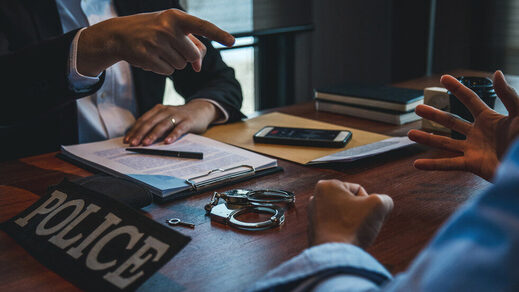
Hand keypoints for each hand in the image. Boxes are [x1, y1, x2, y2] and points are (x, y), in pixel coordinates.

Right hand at [77, 9, 233, 75]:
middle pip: (193, 55)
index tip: (232, 41)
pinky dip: (163, 68)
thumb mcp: (172, 30)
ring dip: (174, 62)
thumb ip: (191, 45)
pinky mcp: (147, 57)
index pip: (202, 26)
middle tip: (171, 47)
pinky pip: (168, 72)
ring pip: (181, 65)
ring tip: (159, 50)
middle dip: (187, 56)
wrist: (120, 34)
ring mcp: (156, 43)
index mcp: (176, 17)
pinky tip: (152, 57)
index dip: (218, 34)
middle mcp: (167, 28)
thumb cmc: (153, 30)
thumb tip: (198, 66)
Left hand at [124, 100, 220, 145]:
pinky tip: (167, 142)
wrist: (200, 109)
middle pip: (150, 122)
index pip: (143, 120)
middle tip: (133, 143)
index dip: (134, 130)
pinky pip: (179, 129)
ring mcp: (177, 115)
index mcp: (158, 109)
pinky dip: (173, 135)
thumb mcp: (166, 117)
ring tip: (146, 143)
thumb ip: (155, 124)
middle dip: (140, 133)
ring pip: (163, 125)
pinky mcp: (188, 121)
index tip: (127, 140)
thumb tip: (139, 138)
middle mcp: (166, 111)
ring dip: (153, 135)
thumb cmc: (180, 117)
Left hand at [308, 180, 392, 247]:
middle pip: (350, 203)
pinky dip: (343, 233)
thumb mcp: (378, 205)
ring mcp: (313, 215)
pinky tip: (344, 240)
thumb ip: (385, 199)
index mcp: (326, 186)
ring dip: (352, 223)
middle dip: (359, 213)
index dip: (368, 204)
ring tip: (351, 233)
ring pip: (344, 216)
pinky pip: (336, 229)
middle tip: (359, 225)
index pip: (359, 191)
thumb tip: (384, 204)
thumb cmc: (353, 227)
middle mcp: (315, 198)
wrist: (336, 255)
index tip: (363, 216)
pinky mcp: (314, 231)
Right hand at [408, 71, 518, 180]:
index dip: (457, 88)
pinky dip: (432, 165)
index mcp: (490, 119)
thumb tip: (495, 73)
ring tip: (410, 134)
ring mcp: (474, 150)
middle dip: (434, 115)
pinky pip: (449, 164)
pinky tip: (417, 164)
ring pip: (445, 143)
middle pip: (451, 122)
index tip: (443, 78)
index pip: (470, 100)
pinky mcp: (473, 165)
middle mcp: (479, 133)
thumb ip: (508, 95)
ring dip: (427, 139)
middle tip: (418, 108)